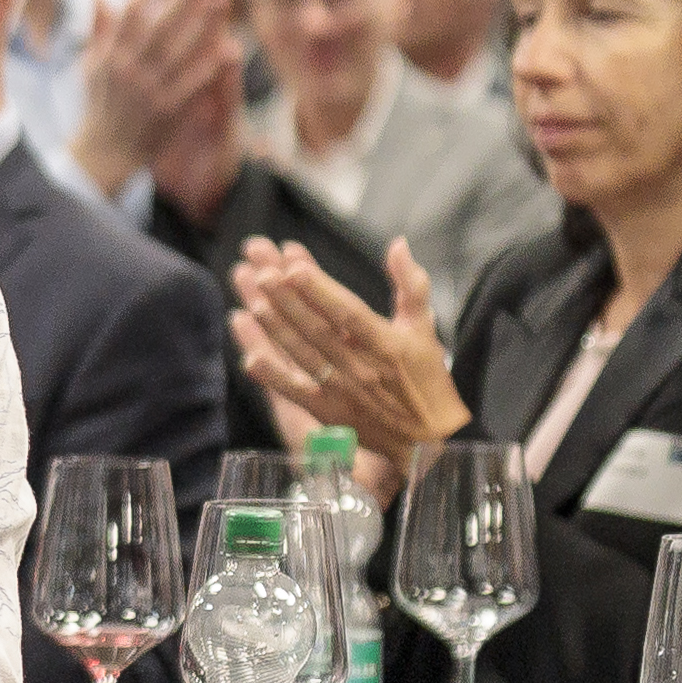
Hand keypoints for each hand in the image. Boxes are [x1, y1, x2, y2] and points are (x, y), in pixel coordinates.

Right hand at [74, 0, 245, 216]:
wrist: (102, 156)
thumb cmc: (98, 107)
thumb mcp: (91, 66)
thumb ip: (99, 29)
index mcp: (109, 54)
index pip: (131, 9)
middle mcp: (127, 69)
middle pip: (158, 23)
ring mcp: (147, 91)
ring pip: (178, 49)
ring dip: (201, 22)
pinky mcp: (166, 112)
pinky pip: (191, 84)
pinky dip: (208, 65)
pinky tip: (227, 45)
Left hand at [226, 233, 469, 455]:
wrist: (430, 438)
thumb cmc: (426, 377)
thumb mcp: (424, 327)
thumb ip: (410, 284)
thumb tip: (398, 244)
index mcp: (385, 343)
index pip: (348, 312)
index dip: (320, 291)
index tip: (295, 267)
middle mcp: (362, 367)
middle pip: (318, 330)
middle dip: (288, 301)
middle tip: (263, 275)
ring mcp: (342, 390)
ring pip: (304, 355)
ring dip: (277, 330)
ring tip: (254, 303)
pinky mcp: (329, 411)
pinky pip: (297, 393)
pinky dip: (274, 377)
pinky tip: (250, 359)